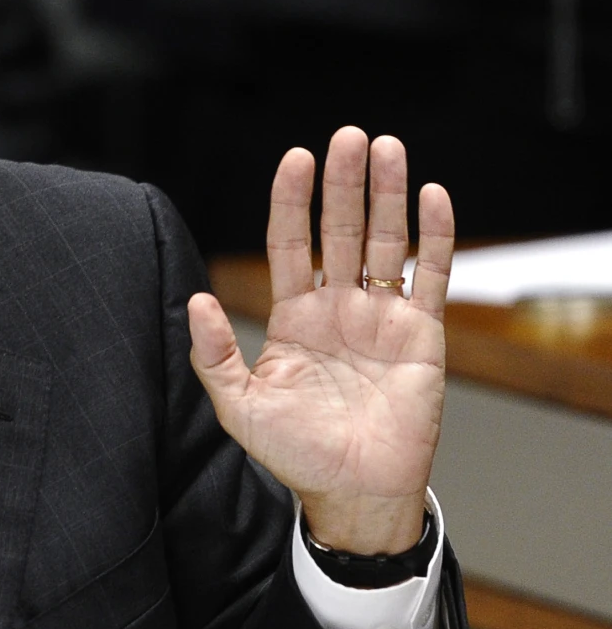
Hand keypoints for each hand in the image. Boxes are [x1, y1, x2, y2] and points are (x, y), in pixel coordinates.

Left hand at [186, 128, 453, 554]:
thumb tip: (193, 300)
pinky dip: (434, 235)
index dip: (292, 201)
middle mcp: (337, 308)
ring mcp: (381, 317)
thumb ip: (214, 353)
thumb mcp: (239, 405)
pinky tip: (430, 194)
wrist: (353, 491)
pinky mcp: (423, 333)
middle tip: (347, 136)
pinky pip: (432, 275)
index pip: (290, 244)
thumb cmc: (295, 454)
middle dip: (343, 184)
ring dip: (387, 194)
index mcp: (292, 318)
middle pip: (340, 230)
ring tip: (386, 147)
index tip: (295, 158)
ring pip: (385, 241)